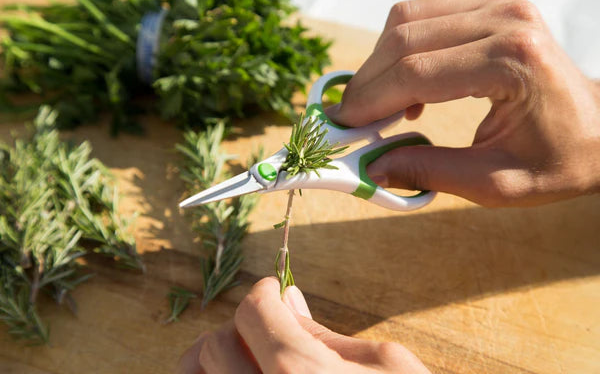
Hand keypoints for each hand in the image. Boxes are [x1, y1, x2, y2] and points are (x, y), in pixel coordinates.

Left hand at [178, 277, 430, 373]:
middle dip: (241, 324)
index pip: (252, 311)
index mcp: (299, 373)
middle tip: (267, 327)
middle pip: (216, 343)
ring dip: (214, 354)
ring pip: (195, 373)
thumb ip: (324, 333)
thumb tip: (287, 298)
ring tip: (244, 352)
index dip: (263, 292)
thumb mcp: (384, 364)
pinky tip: (237, 372)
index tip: (273, 292)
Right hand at [328, 0, 599, 206]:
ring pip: (407, 20)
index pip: (416, 72)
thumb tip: (372, 168)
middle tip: (349, 119)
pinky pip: (424, 17)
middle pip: (404, 38)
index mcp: (513, 61)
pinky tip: (406, 87)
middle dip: (367, 82)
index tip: (341, 125)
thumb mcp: (496, 183)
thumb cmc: (559, 159)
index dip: (370, 100)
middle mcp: (506, 19)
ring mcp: (500, 5)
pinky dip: (400, 50)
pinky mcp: (492, 5)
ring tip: (378, 108)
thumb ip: (430, 173)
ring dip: (380, 63)